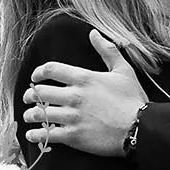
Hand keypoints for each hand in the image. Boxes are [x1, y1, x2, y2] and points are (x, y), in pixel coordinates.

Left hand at [21, 29, 147, 156]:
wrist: (140, 127)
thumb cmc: (132, 98)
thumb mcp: (123, 70)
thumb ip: (107, 50)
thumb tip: (93, 33)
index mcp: (84, 78)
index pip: (51, 69)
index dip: (39, 72)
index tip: (35, 77)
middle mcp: (75, 96)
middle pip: (40, 92)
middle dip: (30, 94)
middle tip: (29, 97)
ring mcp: (73, 117)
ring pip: (40, 114)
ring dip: (31, 114)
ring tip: (30, 115)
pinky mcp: (73, 136)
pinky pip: (46, 135)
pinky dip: (36, 134)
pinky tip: (33, 134)